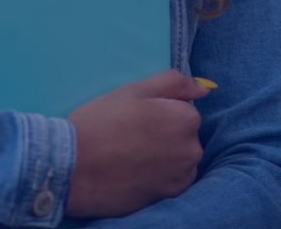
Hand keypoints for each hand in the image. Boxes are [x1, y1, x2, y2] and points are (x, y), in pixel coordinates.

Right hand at [65, 69, 207, 217]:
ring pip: (179, 155)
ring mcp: (183, 176)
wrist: (77, 167)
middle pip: (183, 132)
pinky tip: (136, 168)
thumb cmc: (103, 120)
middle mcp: (193, 149)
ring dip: (164, 152)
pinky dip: (160, 172)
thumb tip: (203, 89)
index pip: (183, 106)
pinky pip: (173, 177)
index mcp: (186, 118)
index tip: (136, 113)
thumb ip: (172, 83)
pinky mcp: (171, 196)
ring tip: (131, 151)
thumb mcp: (134, 90)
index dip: (158, 107)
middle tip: (131, 131)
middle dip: (165, 130)